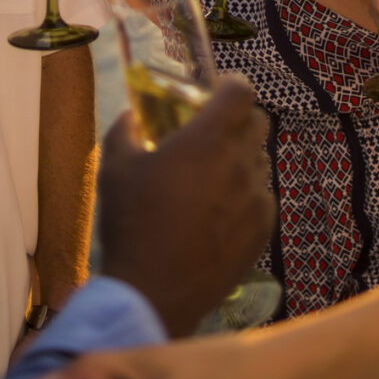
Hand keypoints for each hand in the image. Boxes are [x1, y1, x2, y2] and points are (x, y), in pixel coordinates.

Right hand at [96, 75, 274, 337]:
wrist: (154, 292)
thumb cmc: (131, 223)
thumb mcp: (114, 169)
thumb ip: (125, 131)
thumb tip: (131, 115)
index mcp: (209, 138)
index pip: (241, 91)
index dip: (230, 86)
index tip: (214, 94)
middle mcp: (242, 161)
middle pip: (258, 123)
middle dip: (238, 120)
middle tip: (212, 134)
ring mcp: (258, 198)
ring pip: (261, 162)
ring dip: (242, 159)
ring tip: (213, 179)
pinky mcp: (263, 230)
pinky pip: (262, 198)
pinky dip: (246, 196)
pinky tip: (219, 214)